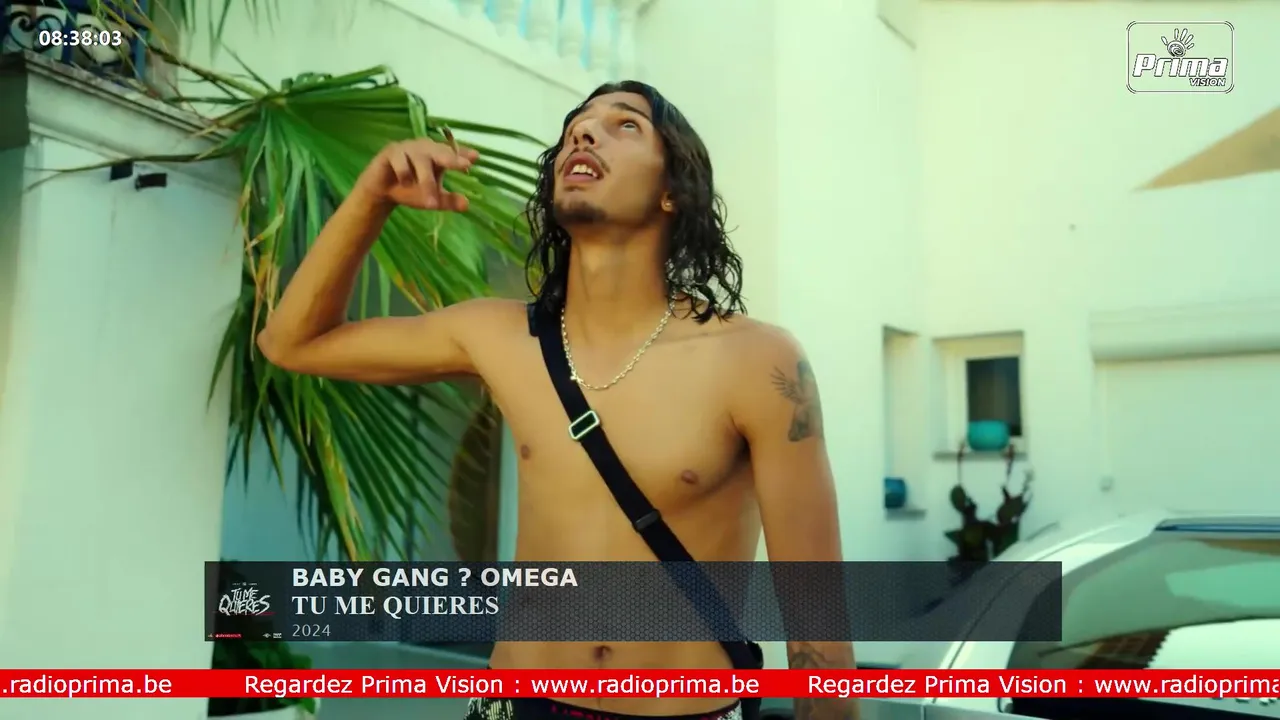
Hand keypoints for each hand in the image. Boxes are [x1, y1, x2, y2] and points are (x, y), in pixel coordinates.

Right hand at [354, 138, 478, 211]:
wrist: (381, 192)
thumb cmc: (410, 190)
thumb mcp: (431, 198)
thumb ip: (448, 201)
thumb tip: (466, 205)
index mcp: (438, 155)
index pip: (454, 152)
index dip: (464, 153)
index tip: (476, 157)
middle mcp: (425, 148)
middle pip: (441, 152)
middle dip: (452, 159)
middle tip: (465, 166)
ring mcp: (408, 147)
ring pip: (421, 160)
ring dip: (426, 181)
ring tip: (430, 204)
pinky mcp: (391, 151)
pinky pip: (401, 161)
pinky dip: (404, 174)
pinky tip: (404, 183)